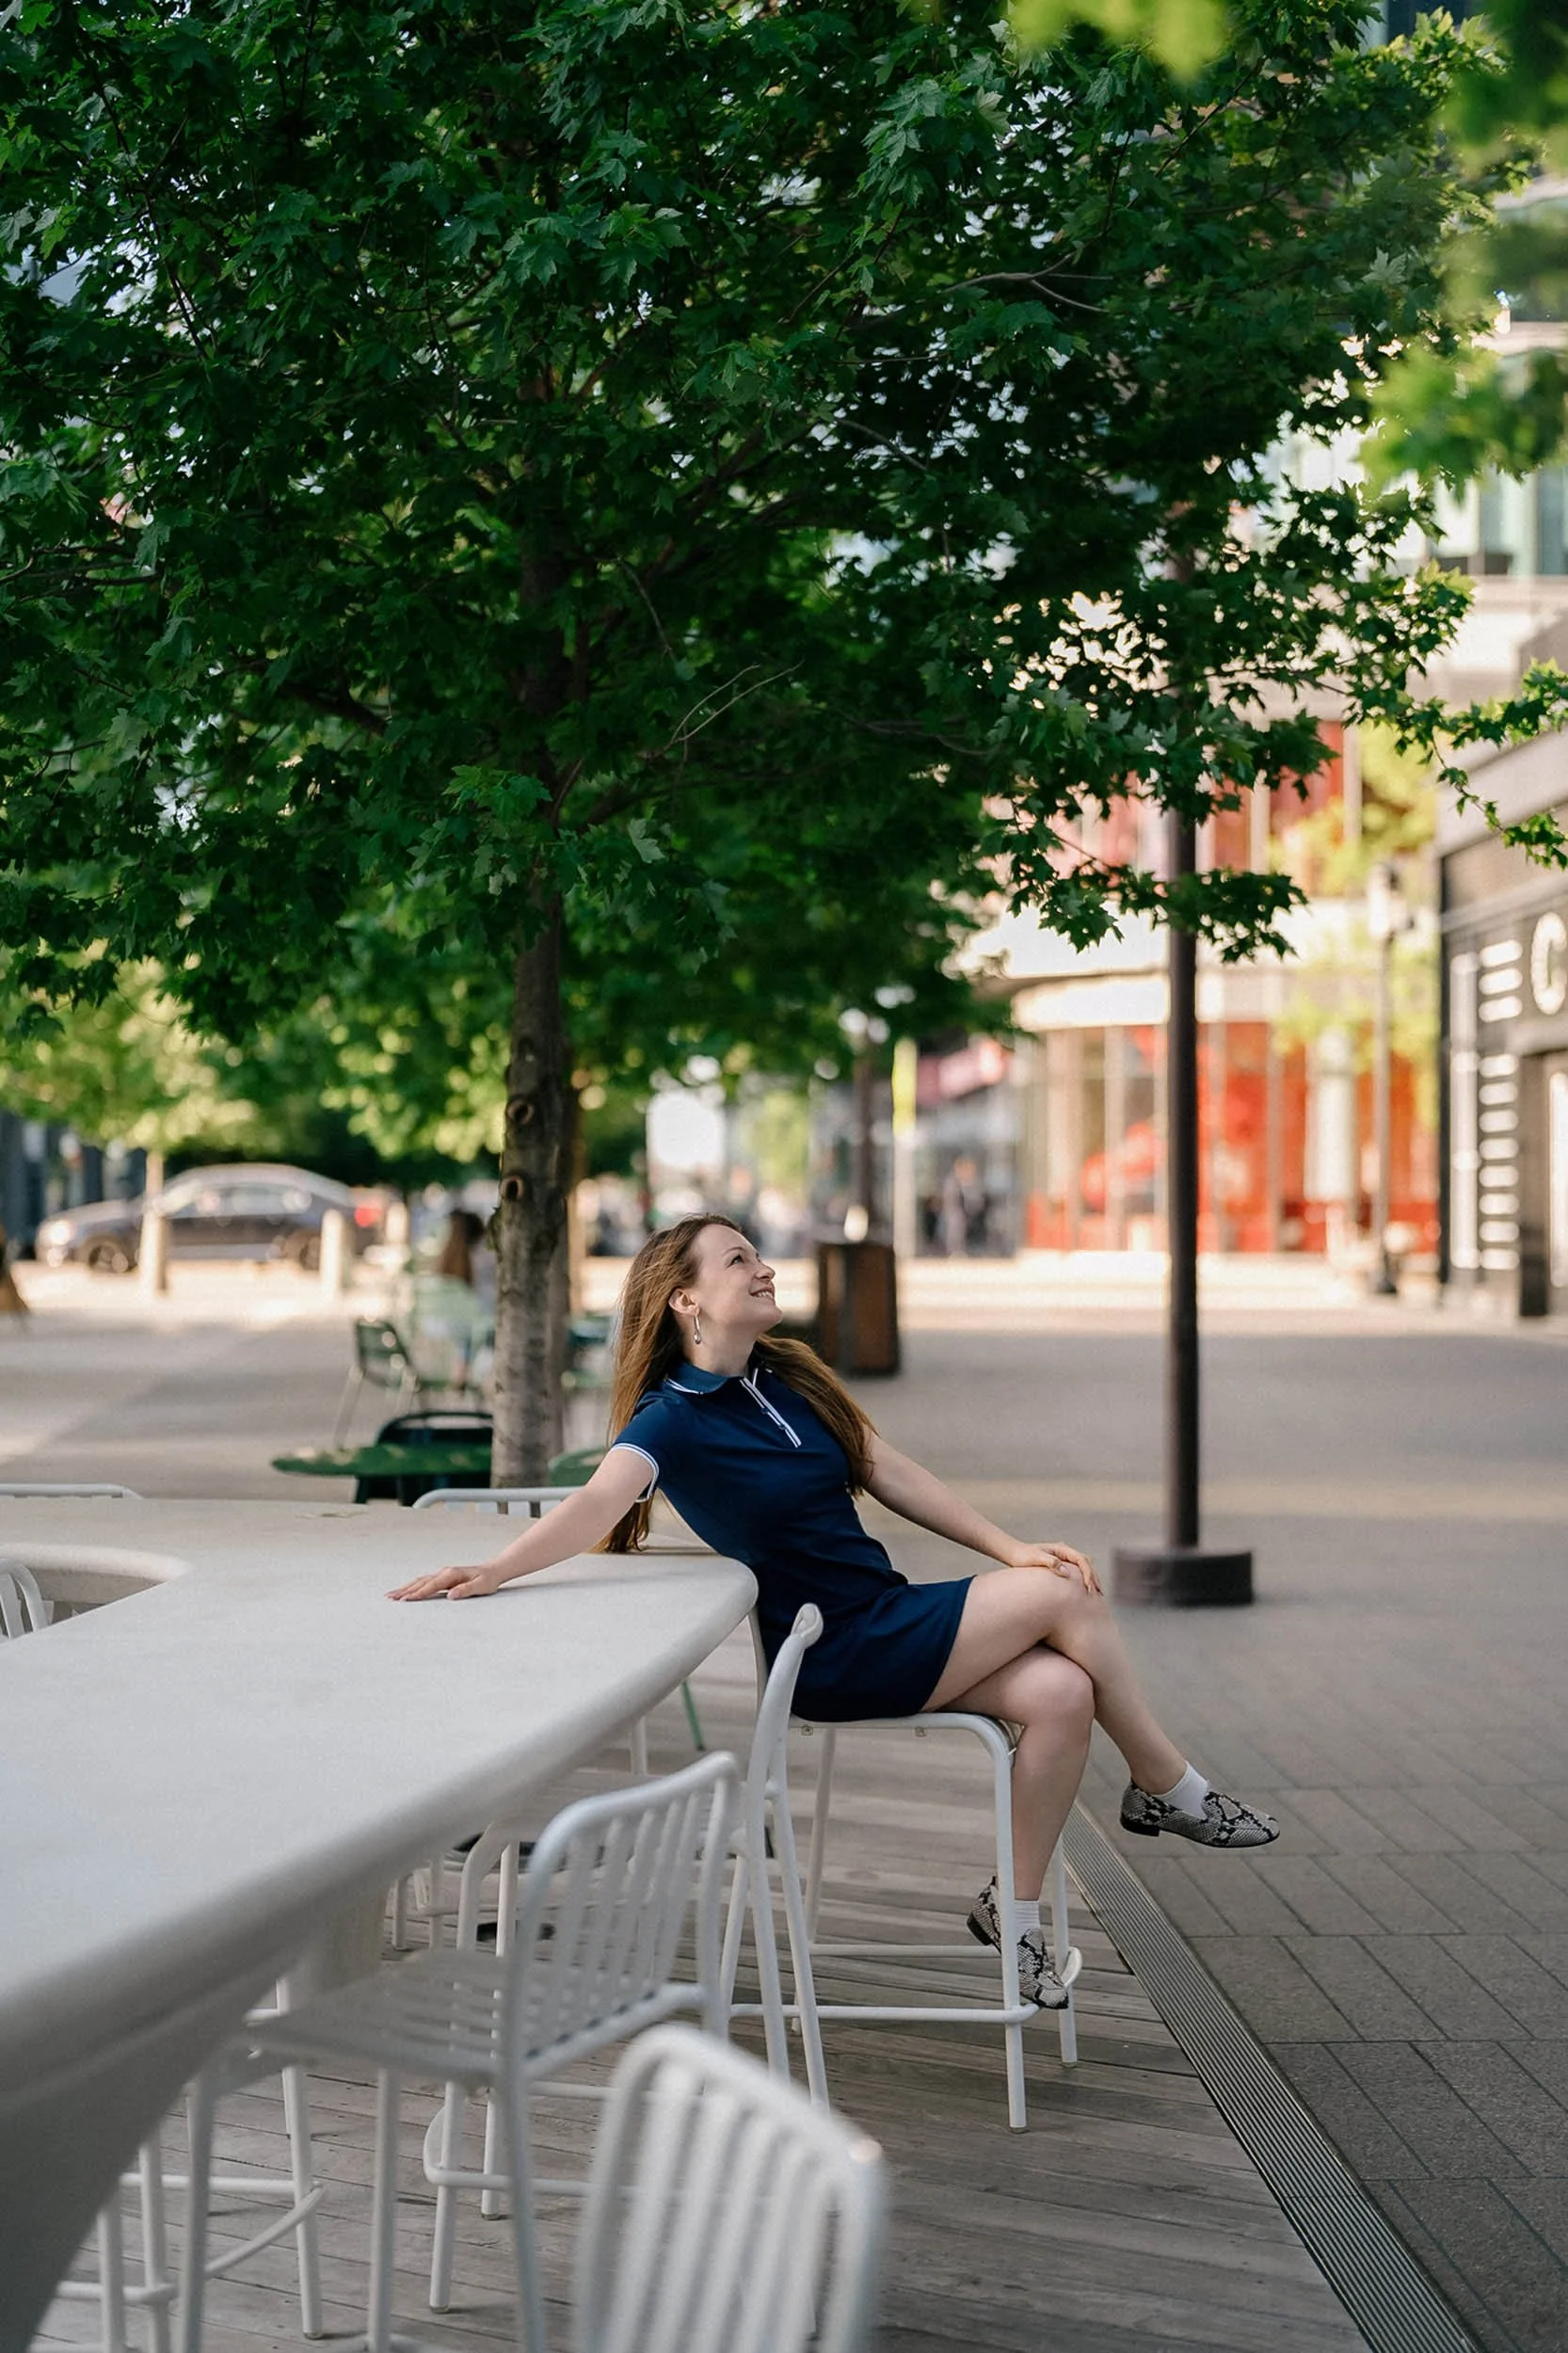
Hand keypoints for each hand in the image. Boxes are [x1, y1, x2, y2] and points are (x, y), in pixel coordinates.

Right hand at [387, 1562, 507, 1601]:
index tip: (405, 1600)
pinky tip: (405, 1590)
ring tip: (391, 1595)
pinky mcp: (443, 1578)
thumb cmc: (487, 1580)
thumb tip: (451, 1594)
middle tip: (389, 1597)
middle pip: (420, 1582)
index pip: (431, 1586)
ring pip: (420, 1581)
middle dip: (404, 1590)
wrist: (492, 1571)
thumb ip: (466, 1590)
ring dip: (405, 1588)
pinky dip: (413, 1586)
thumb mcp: (480, 1587)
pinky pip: (424, 1582)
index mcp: (451, 1574)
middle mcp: (444, 1573)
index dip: (417, 1593)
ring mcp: (442, 1574)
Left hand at [1003, 1540, 1100, 1595]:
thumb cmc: (1022, 1556)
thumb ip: (1051, 1563)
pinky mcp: (1060, 1565)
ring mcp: (1063, 1558)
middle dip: (1094, 1577)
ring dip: (1091, 1578)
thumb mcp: (1035, 1559)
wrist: (1012, 1554)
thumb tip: (1067, 1573)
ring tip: (1096, 1593)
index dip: (1087, 1574)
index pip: (1082, 1560)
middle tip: (1099, 1593)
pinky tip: (1083, 1591)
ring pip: (1083, 1567)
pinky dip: (1083, 1580)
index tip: (1088, 1587)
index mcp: (1062, 1549)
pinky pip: (1076, 1572)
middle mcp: (1065, 1552)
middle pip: (1086, 1563)